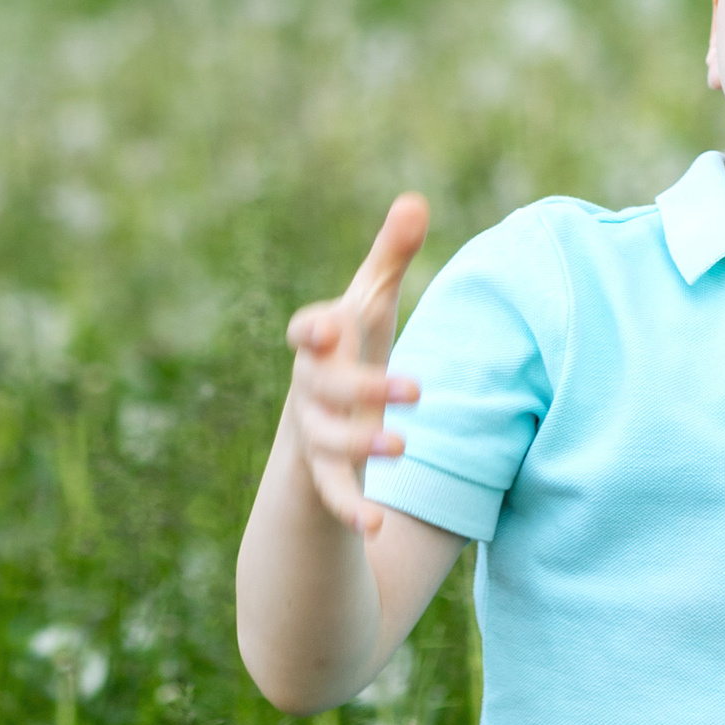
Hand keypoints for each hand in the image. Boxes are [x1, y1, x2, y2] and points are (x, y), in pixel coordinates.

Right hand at [282, 192, 428, 538]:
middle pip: (324, 387)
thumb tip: (416, 198)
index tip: (330, 325)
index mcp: (320, 344)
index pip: (307, 332)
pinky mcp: (326, 476)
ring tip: (405, 443)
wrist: (317, 424)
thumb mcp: (371, 307)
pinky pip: (332, 495)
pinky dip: (350, 509)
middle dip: (364, 386)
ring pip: (327, 442)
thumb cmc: (348, 352)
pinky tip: (374, 526)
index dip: (314, 329)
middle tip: (417, 388)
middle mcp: (310, 388)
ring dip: (363, 443)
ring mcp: (314, 434)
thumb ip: (390, 256)